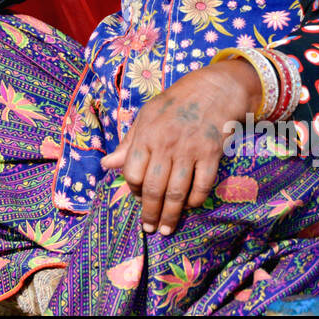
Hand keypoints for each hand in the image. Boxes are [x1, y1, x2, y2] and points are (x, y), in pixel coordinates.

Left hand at [100, 59, 261, 235]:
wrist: (213, 90)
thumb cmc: (174, 104)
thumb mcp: (145, 117)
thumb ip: (128, 144)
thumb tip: (106, 165)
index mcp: (146, 135)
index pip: (133, 172)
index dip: (133, 189)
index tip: (137, 198)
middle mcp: (166, 144)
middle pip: (154, 188)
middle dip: (150, 213)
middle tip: (149, 228)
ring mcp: (190, 150)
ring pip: (177, 192)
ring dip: (171, 215)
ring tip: (166, 229)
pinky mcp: (211, 154)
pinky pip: (202, 185)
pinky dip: (196, 200)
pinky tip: (190, 206)